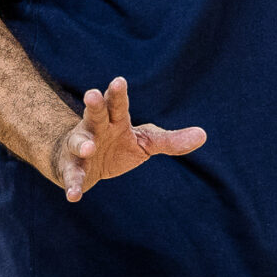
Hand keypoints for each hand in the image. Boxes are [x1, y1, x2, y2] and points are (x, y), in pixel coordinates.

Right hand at [49, 77, 205, 202]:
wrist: (82, 161)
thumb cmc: (116, 145)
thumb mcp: (146, 141)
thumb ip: (170, 140)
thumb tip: (203, 135)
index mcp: (115, 120)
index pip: (118, 104)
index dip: (118, 93)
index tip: (119, 81)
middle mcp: (95, 128)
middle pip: (95, 114)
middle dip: (95, 105)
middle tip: (93, 94)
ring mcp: (81, 147)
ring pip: (79, 142)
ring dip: (83, 144)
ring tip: (89, 148)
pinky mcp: (72, 169)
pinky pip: (73, 176)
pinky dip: (73, 185)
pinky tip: (74, 195)